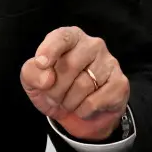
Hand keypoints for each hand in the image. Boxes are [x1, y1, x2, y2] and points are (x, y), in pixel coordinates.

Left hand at [20, 26, 128, 140]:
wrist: (76, 114)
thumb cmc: (53, 88)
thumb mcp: (33, 80)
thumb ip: (32, 73)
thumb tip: (46, 78)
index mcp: (70, 37)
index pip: (62, 37)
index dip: (50, 49)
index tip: (41, 64)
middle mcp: (93, 45)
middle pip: (70, 65)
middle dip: (55, 88)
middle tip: (53, 97)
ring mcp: (110, 62)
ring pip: (83, 85)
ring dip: (69, 102)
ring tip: (68, 102)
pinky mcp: (120, 83)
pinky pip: (95, 101)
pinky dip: (83, 110)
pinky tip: (83, 108)